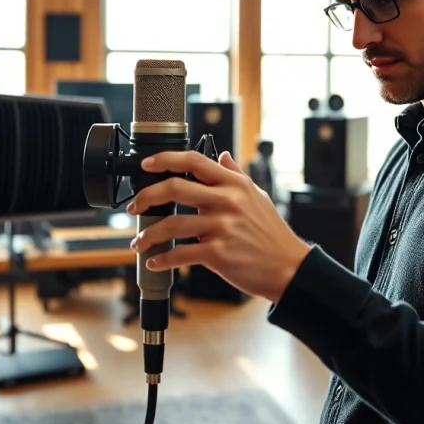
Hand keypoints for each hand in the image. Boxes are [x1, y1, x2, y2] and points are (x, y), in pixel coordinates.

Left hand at [128, 150, 312, 303]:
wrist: (288, 267)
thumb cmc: (272, 233)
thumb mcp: (257, 196)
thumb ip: (236, 175)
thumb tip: (222, 156)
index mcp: (234, 184)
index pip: (194, 161)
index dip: (165, 159)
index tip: (146, 164)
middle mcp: (227, 201)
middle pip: (175, 188)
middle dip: (147, 196)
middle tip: (134, 206)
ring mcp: (222, 227)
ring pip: (172, 224)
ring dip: (149, 234)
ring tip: (139, 241)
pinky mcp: (218, 254)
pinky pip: (181, 254)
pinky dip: (163, 259)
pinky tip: (155, 262)